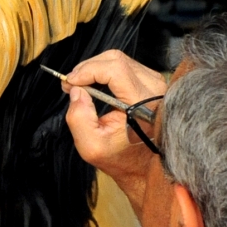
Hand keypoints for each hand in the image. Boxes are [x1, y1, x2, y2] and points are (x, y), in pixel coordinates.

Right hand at [60, 50, 167, 207]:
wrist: (144, 167)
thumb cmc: (120, 158)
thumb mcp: (91, 146)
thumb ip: (79, 118)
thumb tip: (76, 89)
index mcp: (143, 104)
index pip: (115, 69)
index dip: (88, 70)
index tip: (70, 82)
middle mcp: (155, 89)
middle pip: (115, 59)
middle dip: (88, 67)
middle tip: (72, 83)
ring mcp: (156, 83)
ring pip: (119, 59)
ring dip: (95, 68)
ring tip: (81, 84)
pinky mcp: (152, 81)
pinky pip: (125, 65)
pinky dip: (105, 71)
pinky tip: (95, 85)